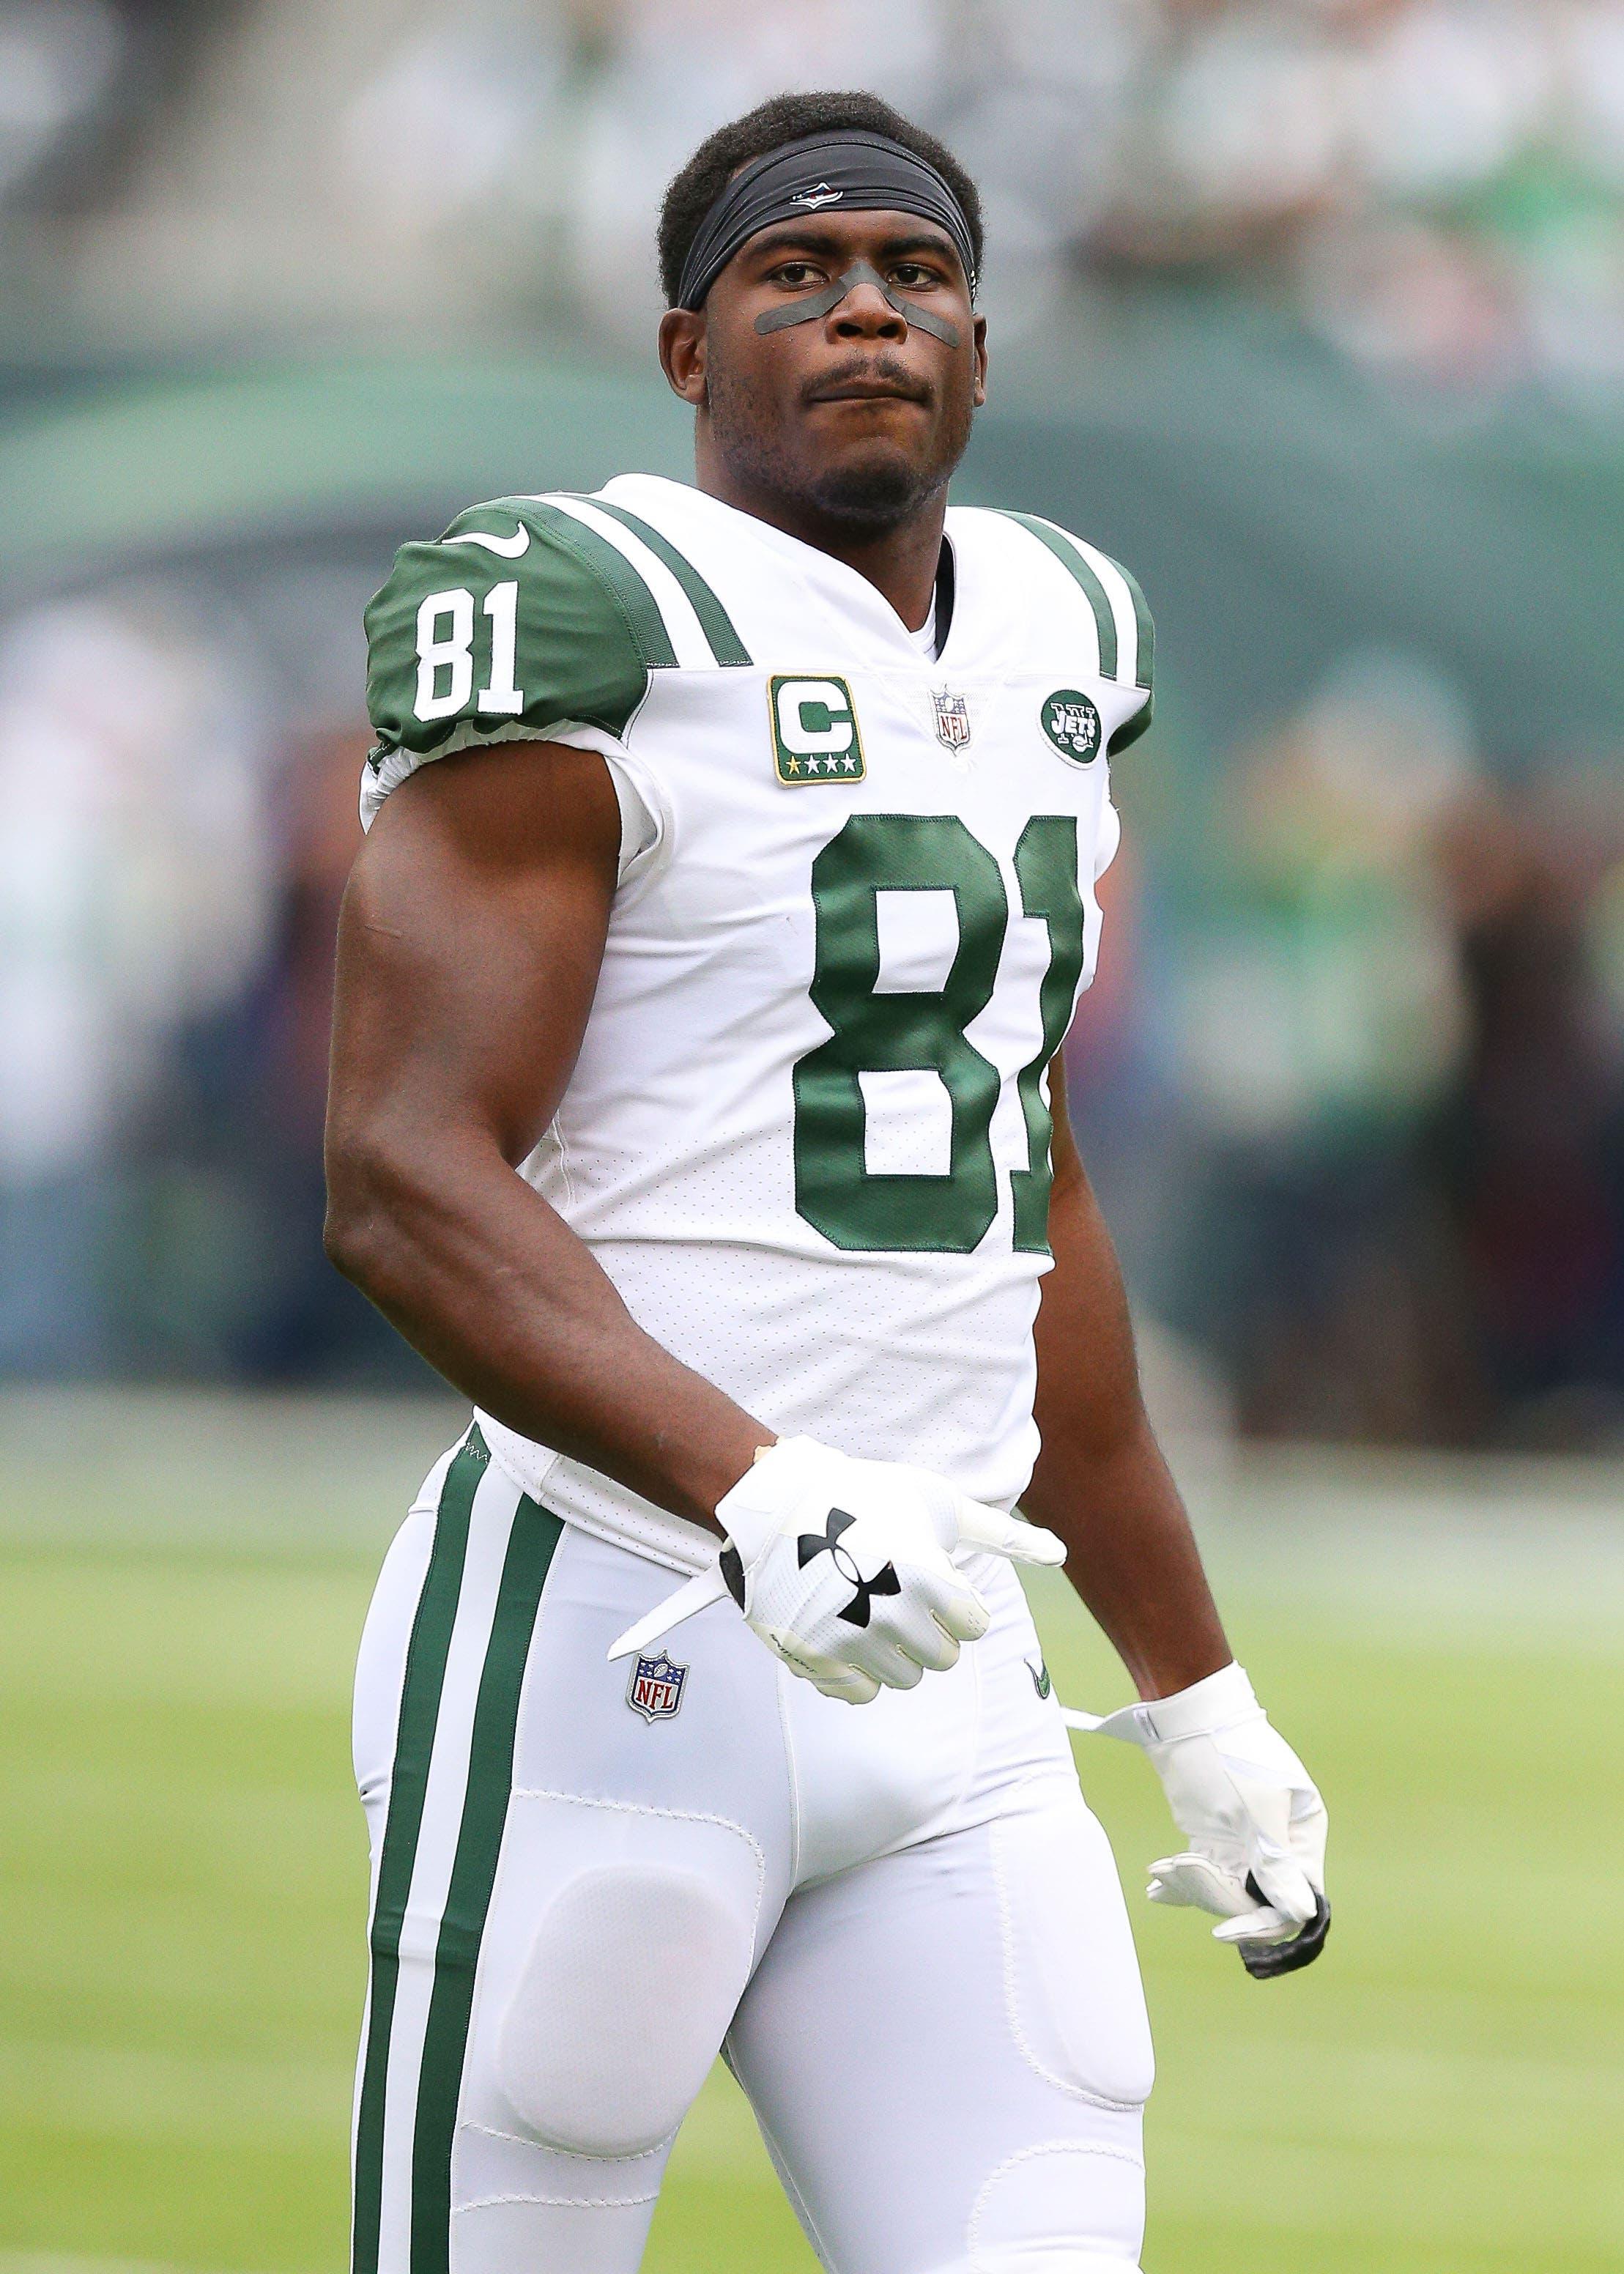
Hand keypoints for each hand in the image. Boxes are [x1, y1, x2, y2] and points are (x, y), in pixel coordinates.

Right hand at [717, 1436, 1064, 1702]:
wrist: (778, 1501)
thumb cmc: (867, 1494)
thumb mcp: (939, 1503)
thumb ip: (1001, 1535)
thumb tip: (1061, 1554)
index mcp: (927, 1580)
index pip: (974, 1625)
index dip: (957, 1599)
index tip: (930, 1575)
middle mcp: (891, 1618)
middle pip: (943, 1659)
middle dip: (931, 1628)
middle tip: (900, 1591)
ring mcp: (849, 1643)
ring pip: (904, 1680)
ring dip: (896, 1651)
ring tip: (872, 1608)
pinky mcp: (814, 1659)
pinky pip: (859, 1693)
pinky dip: (858, 1670)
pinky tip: (847, 1631)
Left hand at [1067, 1662, 1329, 1977]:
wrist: (1185, 1711)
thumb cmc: (1227, 1752)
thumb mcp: (1254, 1809)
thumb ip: (1275, 1863)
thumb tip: (1303, 1914)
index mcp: (1303, 1833)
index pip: (1293, 1899)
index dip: (1262, 1922)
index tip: (1225, 1930)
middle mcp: (1279, 1842)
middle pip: (1257, 1899)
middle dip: (1217, 1897)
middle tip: (1181, 1874)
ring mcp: (1245, 1840)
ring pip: (1226, 1889)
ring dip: (1193, 1888)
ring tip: (1161, 1875)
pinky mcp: (1215, 1835)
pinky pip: (1205, 1872)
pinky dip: (1182, 1881)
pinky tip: (1157, 1889)